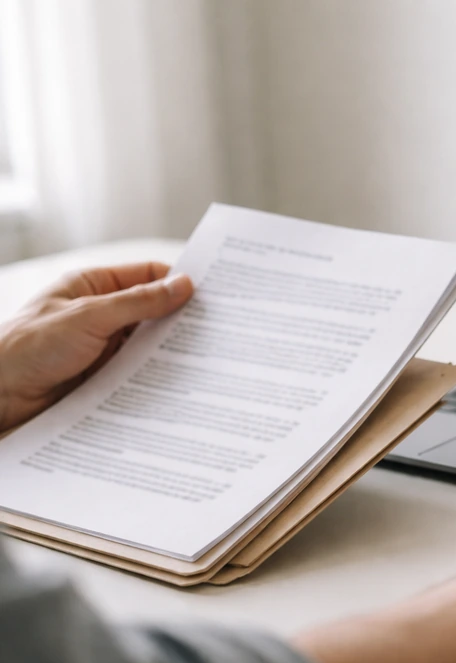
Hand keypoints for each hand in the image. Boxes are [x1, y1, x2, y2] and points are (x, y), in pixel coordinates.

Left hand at [0, 262, 192, 430]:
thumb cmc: (28, 347)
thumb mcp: (90, 316)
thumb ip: (139, 302)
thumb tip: (182, 286)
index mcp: (92, 287)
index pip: (145, 276)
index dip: (176, 282)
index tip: (209, 294)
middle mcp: (100, 315)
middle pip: (151, 311)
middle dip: (179, 319)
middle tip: (215, 329)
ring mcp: (102, 347)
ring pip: (148, 344)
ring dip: (169, 351)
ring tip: (203, 358)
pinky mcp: (104, 377)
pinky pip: (139, 372)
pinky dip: (157, 376)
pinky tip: (177, 381)